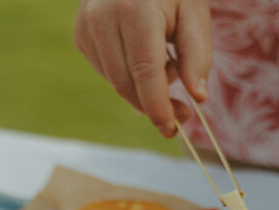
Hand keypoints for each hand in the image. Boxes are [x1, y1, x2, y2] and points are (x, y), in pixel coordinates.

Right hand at [74, 0, 211, 137]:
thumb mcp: (194, 12)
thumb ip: (198, 55)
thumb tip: (198, 97)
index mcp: (133, 10)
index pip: (144, 73)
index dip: (158, 106)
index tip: (173, 128)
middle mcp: (102, 19)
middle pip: (126, 83)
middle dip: (154, 105)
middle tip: (183, 115)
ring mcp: (86, 27)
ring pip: (115, 81)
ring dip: (144, 88)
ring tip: (168, 64)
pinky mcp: (80, 35)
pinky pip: (107, 71)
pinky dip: (129, 74)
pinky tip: (144, 55)